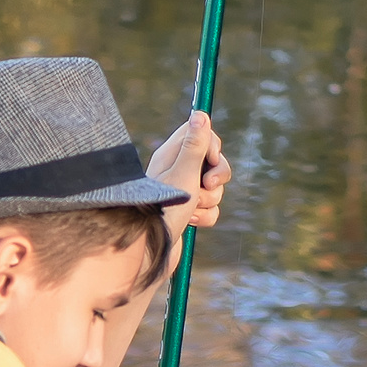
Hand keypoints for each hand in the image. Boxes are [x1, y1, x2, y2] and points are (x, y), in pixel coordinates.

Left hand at [147, 111, 230, 234]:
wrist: (148, 251)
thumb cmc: (163, 210)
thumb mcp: (183, 174)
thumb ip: (194, 146)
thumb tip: (200, 115)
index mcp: (172, 154)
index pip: (200, 132)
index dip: (212, 144)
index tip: (211, 159)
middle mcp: (177, 169)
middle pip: (213, 160)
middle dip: (218, 175)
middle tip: (207, 185)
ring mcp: (183, 191)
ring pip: (214, 187)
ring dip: (210, 200)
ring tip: (192, 210)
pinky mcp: (188, 211)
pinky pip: (211, 208)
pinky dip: (206, 216)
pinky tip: (191, 222)